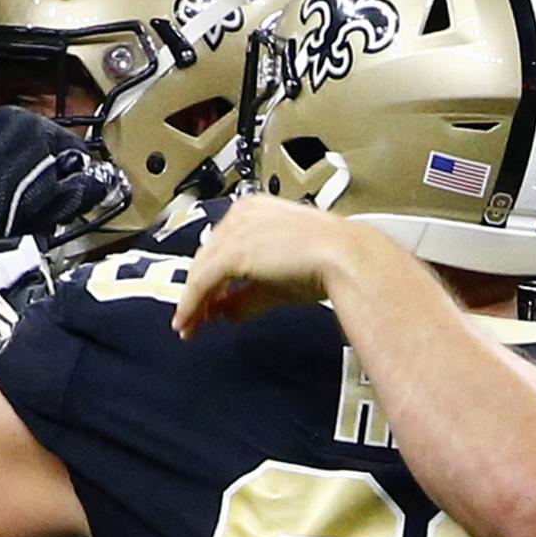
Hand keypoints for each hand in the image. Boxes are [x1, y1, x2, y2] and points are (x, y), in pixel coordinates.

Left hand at [174, 195, 365, 335]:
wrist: (345, 257)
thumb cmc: (329, 261)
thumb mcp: (278, 281)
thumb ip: (248, 295)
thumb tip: (227, 312)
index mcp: (254, 210)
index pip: (220, 245)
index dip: (209, 278)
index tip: (206, 301)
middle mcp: (241, 215)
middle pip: (206, 257)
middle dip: (198, 292)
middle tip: (194, 318)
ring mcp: (235, 230)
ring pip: (200, 270)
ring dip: (192, 302)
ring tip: (190, 326)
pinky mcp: (232, 251)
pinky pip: (201, 282)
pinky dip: (192, 305)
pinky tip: (191, 322)